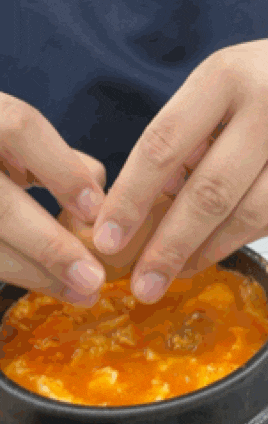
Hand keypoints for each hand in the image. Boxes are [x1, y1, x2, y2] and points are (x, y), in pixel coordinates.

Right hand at [0, 93, 106, 304]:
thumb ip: (60, 159)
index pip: (21, 130)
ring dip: (35, 274)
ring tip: (80, 293)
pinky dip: (17, 273)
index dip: (64, 172)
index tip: (97, 211)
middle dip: (51, 246)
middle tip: (94, 279)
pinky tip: (48, 285)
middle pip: (2, 207)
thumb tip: (100, 198)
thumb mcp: (20, 136)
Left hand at [93, 22, 267, 302]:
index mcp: (226, 77)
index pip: (165, 144)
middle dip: (170, 245)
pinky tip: (218, 249)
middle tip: (144, 284)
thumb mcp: (224, 81)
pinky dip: (243, 239)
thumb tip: (158, 198)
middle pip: (211, 192)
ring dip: (207, 251)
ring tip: (178, 272)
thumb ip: (191, 132)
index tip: (108, 238)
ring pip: (249, 214)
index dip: (132, 197)